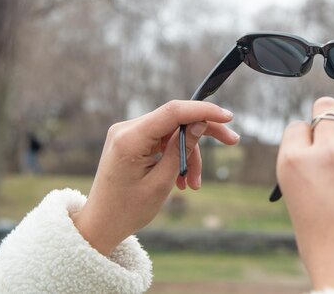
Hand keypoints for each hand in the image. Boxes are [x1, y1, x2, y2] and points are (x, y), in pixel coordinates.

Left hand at [71, 100, 239, 254]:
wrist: (100, 223)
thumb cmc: (128, 209)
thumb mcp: (161, 182)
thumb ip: (181, 149)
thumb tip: (200, 123)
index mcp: (130, 139)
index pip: (173, 112)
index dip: (203, 111)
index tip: (228, 117)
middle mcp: (126, 129)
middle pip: (176, 119)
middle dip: (203, 133)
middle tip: (232, 141)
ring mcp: (127, 133)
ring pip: (172, 132)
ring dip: (189, 155)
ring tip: (193, 184)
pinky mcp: (132, 140)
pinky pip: (162, 140)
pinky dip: (176, 156)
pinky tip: (181, 181)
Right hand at [276, 97, 333, 292]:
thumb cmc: (324, 245)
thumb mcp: (302, 202)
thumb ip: (312, 170)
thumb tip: (330, 146)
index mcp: (293, 164)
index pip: (298, 126)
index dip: (306, 135)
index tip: (312, 143)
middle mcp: (324, 155)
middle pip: (328, 110)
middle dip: (330, 116)